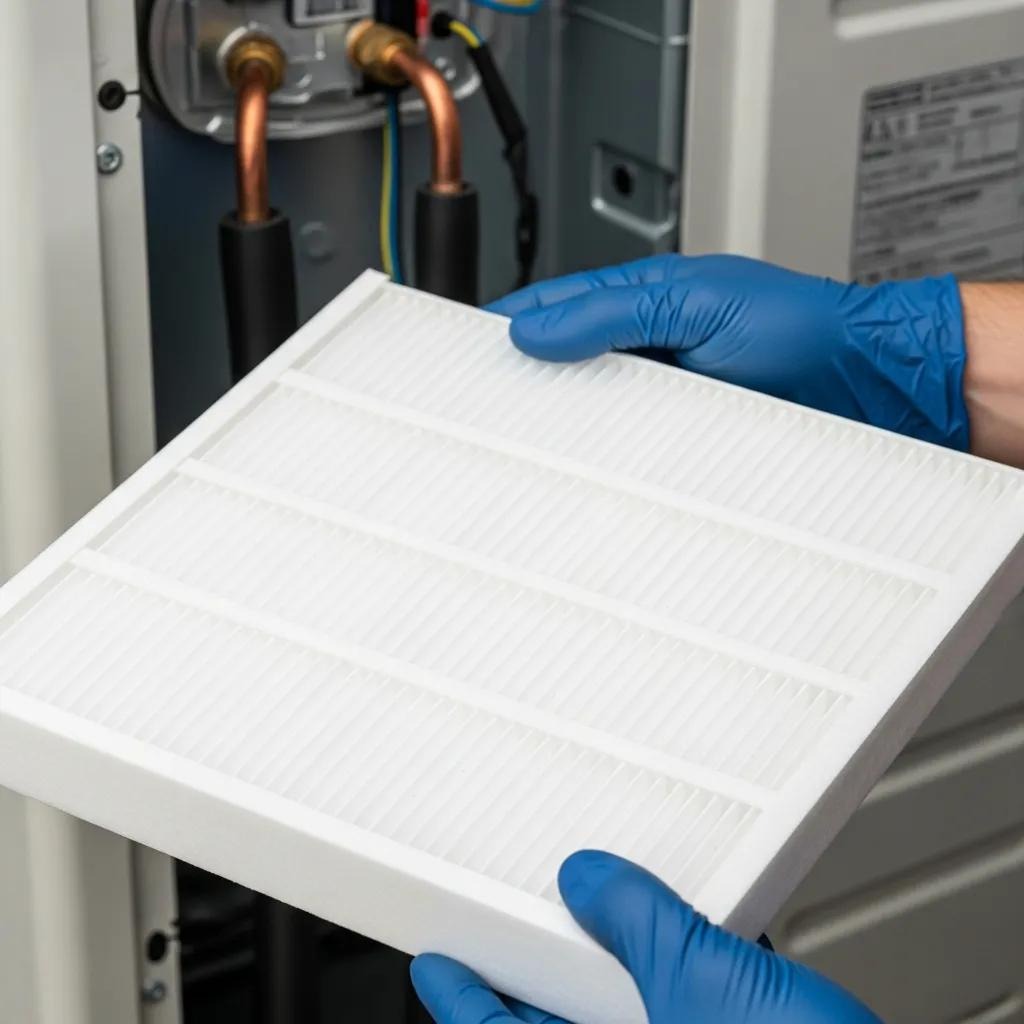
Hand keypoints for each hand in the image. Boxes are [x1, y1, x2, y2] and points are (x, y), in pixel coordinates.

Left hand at [410, 851, 880, 1022]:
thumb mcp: (713, 984)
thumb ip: (645, 926)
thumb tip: (592, 879)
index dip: (460, 999)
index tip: (436, 962)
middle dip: (526, 988)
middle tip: (503, 942)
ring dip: (595, 985)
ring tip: (587, 935)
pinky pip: (666, 1019)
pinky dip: (653, 990)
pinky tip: (669, 962)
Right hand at [488, 254, 968, 450]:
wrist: (866, 385)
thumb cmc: (800, 325)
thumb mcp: (698, 301)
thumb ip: (614, 315)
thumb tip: (537, 330)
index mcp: (641, 304)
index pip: (552, 310)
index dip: (505, 329)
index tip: (461, 354)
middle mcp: (646, 354)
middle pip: (565, 371)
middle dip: (522, 391)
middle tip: (479, 415)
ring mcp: (663, 402)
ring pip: (592, 419)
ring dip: (562, 435)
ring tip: (518, 454)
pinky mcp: (681, 444)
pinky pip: (628, 455)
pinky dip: (604, 465)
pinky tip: (582, 477)